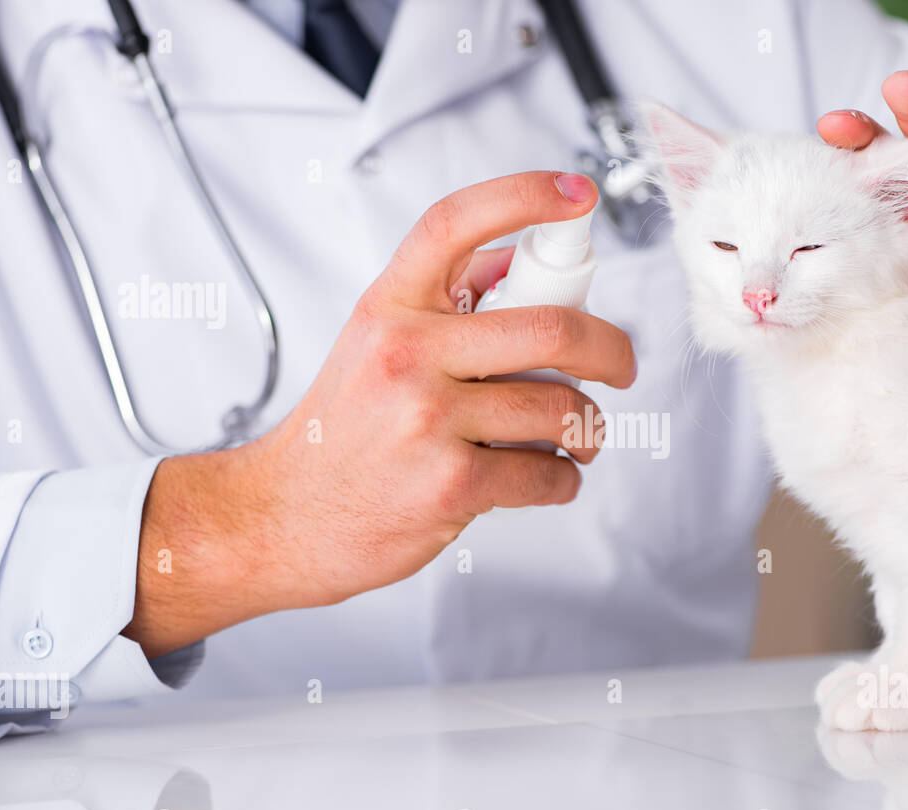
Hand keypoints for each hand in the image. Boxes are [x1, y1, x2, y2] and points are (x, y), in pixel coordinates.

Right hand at [125, 172, 635, 654]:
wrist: (286, 515)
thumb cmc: (342, 432)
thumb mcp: (374, 342)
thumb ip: (443, 300)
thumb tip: (520, 262)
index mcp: (390, 306)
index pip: (456, 225)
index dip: (525, 195)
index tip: (578, 195)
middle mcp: (407, 353)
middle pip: (553, 329)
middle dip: (612, 350)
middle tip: (621, 366)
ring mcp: (429, 419)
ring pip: (561, 408)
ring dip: (588, 428)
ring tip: (579, 437)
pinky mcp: (452, 484)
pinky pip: (547, 472)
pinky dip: (564, 479)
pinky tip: (547, 477)